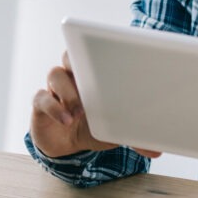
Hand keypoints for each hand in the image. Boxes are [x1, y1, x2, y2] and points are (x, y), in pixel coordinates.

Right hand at [30, 52, 161, 159]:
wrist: (68, 146)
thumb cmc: (93, 128)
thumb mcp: (116, 132)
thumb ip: (134, 136)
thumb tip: (157, 150)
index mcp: (92, 76)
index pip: (93, 52)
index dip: (98, 48)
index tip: (110, 52)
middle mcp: (72, 77)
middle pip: (69, 54)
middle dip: (78, 59)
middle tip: (88, 73)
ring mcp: (54, 89)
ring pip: (55, 74)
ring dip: (68, 90)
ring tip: (79, 110)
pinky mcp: (40, 105)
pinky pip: (41, 98)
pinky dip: (54, 107)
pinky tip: (66, 119)